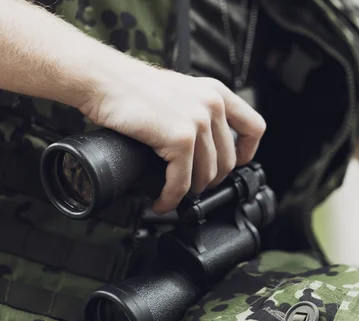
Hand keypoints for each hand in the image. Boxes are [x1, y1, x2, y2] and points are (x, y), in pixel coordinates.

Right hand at [78, 57, 265, 214]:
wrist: (104, 81)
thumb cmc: (132, 88)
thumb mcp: (179, 92)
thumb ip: (197, 111)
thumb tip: (201, 147)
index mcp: (217, 92)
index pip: (254, 128)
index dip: (246, 153)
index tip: (233, 165)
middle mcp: (212, 105)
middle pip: (227, 161)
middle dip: (209, 181)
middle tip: (191, 188)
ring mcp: (197, 122)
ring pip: (206, 176)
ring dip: (188, 193)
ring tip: (173, 196)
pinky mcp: (179, 139)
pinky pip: (182, 182)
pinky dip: (171, 198)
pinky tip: (162, 201)